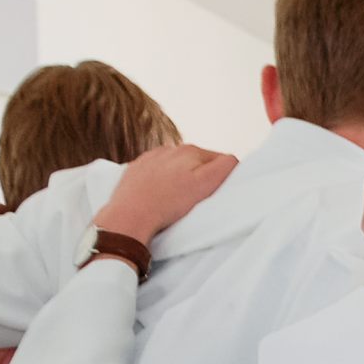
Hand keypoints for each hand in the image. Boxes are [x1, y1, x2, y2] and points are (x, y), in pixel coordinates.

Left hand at [93, 144, 237, 245]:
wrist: (130, 215)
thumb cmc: (168, 204)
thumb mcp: (204, 185)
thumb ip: (224, 168)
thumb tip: (233, 160)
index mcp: (191, 151)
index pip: (221, 160)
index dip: (223, 178)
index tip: (215, 193)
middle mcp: (172, 149)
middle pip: (199, 162)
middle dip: (202, 177)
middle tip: (196, 199)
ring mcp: (153, 157)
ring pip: (179, 166)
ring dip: (182, 178)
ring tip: (177, 199)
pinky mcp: (138, 167)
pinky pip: (158, 171)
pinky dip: (162, 181)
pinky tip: (160, 194)